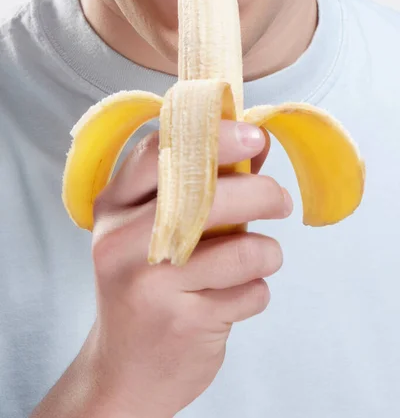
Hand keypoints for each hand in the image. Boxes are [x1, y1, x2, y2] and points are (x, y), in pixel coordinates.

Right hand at [31, 121, 291, 417]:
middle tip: (280, 200)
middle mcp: (123, 242)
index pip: (159, 152)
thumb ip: (200, 185)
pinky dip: (256, 291)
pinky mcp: (183, 323)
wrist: (125, 370)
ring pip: (244, 250)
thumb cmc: (147, 285)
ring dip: (267, 252)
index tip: (256, 135)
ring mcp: (151, 285)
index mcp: (114, 206)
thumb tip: (257, 145)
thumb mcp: (153, 230)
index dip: (214, 136)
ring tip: (259, 258)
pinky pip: (251, 292)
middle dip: (261, 193)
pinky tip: (235, 297)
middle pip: (208, 196)